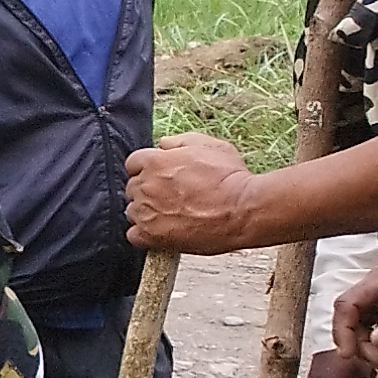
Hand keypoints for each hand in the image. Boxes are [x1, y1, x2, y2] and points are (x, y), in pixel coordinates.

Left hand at [123, 134, 263, 253]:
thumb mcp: (210, 146)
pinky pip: (134, 235)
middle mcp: (144, 185)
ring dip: (147, 212)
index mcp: (153, 162)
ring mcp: (145, 212)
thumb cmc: (230, 177)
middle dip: (150, 190)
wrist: (244, 209)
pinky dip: (144, 234)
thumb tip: (162, 144)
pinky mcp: (151, 235)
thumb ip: (180, 142)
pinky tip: (162, 231)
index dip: (149, 169)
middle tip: (173, 196)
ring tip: (173, 214)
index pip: (134, 163)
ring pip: (133, 211)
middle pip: (134, 187)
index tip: (163, 176)